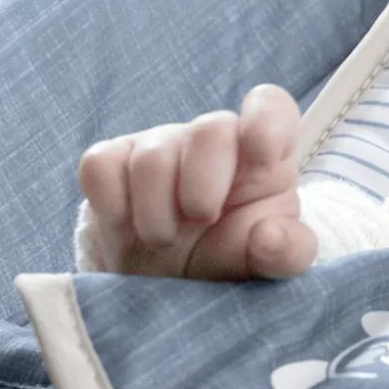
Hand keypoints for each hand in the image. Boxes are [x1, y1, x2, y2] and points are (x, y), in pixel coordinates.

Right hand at [78, 83, 315, 279]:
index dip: (265, 119)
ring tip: (166, 239)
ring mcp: (160, 144)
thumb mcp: (267, 261)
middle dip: (203, 186)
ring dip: (157, 212)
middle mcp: (212, 139)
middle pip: (210, 128)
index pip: (270, 105)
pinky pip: (100, 164)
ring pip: (152, 155)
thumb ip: (288, 252)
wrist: (167, 282)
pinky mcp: (112, 160)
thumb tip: (271, 238)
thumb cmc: (228, 256)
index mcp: (263, 154)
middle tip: (202, 221)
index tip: (262, 155)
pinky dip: (111, 202)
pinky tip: (126, 224)